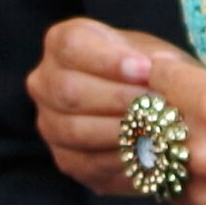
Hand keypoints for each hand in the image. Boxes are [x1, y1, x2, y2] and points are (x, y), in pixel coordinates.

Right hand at [28, 18, 185, 194]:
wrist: (152, 106)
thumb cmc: (151, 71)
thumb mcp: (157, 55)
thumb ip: (157, 62)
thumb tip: (159, 69)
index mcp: (63, 42)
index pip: (73, 46)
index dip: (108, 60)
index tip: (145, 70)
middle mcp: (45, 81)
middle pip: (69, 91)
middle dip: (118, 98)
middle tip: (157, 103)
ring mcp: (50, 123)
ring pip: (75, 130)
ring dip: (121, 130)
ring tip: (157, 127)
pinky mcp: (65, 159)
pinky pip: (86, 163)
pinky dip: (120, 157)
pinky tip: (148, 151)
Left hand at [149, 49, 205, 204]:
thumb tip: (177, 83)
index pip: (158, 82)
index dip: (165, 78)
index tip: (169, 80)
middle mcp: (201, 153)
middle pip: (151, 130)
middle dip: (166, 121)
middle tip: (192, 119)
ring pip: (162, 174)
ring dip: (180, 163)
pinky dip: (200, 195)